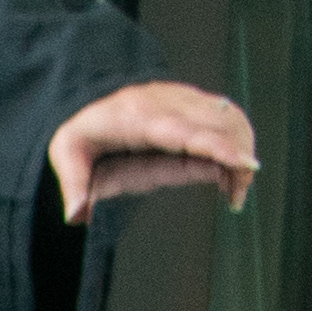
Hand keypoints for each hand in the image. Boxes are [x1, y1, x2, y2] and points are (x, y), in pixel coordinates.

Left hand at [48, 77, 255, 218]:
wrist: (88, 95)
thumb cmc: (82, 128)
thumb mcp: (67, 154)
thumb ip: (74, 185)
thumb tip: (76, 215)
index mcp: (139, 118)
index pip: (188, 132)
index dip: (219, 147)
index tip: (244, 164)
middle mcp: (167, 102)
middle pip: (218, 126)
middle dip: (238, 160)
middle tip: (237, 197)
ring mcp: (182, 97)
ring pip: (229, 117)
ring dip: (242, 150)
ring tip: (236, 189)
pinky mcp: (192, 99)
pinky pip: (226, 114)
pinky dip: (238, 140)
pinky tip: (233, 168)